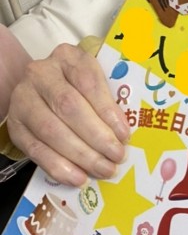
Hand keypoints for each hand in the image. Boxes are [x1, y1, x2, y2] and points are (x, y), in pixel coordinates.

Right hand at [7, 43, 129, 185]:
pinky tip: (78, 177)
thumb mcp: (93, 81)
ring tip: (102, 169)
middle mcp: (41, 73)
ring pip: (51, 130)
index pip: (88, 83)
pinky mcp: (15, 125)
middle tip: (116, 156)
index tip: (124, 134)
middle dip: (96, 136)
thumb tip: (124, 134)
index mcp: (68, 57)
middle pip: (69, 107)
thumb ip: (107, 99)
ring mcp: (24, 99)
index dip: (107, 110)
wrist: (40, 89)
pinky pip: (35, 149)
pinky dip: (58, 166)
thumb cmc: (78, 87)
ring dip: (80, 155)